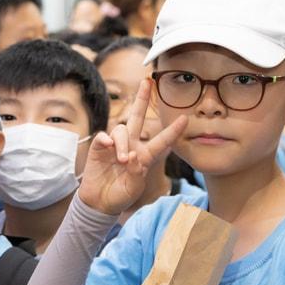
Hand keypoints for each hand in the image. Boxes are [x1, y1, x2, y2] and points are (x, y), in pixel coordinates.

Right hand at [78, 80, 187, 214]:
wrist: (99, 203)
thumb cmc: (120, 195)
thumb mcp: (133, 188)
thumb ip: (136, 174)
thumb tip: (133, 155)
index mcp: (145, 156)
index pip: (162, 141)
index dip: (173, 131)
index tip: (185, 118)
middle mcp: (131, 146)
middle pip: (137, 117)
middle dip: (141, 99)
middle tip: (146, 81)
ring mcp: (114, 145)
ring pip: (122, 130)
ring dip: (123, 143)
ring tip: (123, 160)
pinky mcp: (99, 148)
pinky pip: (104, 136)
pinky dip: (106, 140)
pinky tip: (108, 147)